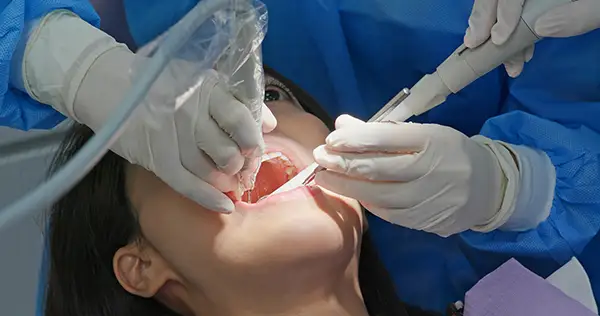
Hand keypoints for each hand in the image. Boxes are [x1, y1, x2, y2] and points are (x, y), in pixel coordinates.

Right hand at [75, 50, 276, 212]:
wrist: (108, 86)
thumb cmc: (164, 83)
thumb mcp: (201, 79)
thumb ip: (237, 99)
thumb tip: (269, 124)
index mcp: (206, 89)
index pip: (241, 121)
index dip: (253, 142)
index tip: (254, 150)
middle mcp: (190, 112)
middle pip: (228, 152)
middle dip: (241, 167)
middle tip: (243, 170)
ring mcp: (171, 136)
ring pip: (209, 171)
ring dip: (226, 182)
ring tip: (231, 182)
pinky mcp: (154, 157)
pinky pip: (187, 185)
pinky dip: (208, 198)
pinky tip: (224, 205)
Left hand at [313, 115, 515, 236]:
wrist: (489, 187)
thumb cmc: (449, 153)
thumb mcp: (423, 133)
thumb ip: (381, 131)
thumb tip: (341, 124)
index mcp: (430, 140)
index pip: (384, 138)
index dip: (354, 138)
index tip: (331, 139)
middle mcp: (429, 170)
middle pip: (376, 167)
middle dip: (342, 162)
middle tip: (319, 157)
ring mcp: (426, 198)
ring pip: (377, 194)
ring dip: (346, 185)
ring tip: (325, 177)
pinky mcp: (424, 220)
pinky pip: (387, 212)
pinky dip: (367, 201)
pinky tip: (352, 193)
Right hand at [464, 0, 599, 77]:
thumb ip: (581, 14)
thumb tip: (542, 27)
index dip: (502, 9)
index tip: (499, 38)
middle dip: (484, 17)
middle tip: (474, 44)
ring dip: (493, 25)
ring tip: (500, 56)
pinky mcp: (535, 2)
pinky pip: (512, 6)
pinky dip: (507, 26)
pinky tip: (517, 49)